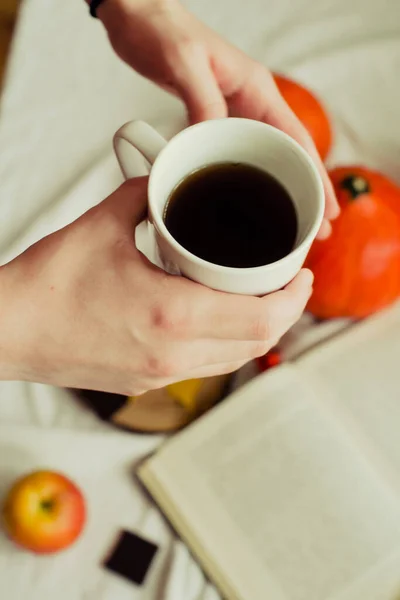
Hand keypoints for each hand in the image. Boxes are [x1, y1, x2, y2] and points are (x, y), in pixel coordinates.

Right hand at [0, 178, 312, 395]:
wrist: (9, 330)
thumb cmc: (48, 283)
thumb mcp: (104, 224)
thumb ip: (147, 194)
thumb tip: (167, 178)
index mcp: (171, 314)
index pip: (262, 318)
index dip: (294, 298)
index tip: (303, 274)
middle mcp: (173, 354)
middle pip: (258, 343)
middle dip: (285, 313)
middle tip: (289, 283)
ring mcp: (161, 375)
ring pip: (236, 360)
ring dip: (259, 331)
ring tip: (263, 299)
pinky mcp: (147, 382)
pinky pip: (208, 368)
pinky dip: (229, 345)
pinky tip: (222, 321)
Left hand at [98, 0, 338, 237]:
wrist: (137, 19)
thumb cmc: (162, 31)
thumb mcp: (184, 63)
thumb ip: (202, 100)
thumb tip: (215, 140)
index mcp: (256, 91)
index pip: (297, 139)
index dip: (315, 175)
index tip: (327, 207)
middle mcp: (250, 105)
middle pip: (289, 156)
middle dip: (306, 192)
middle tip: (317, 231)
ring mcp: (232, 115)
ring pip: (265, 160)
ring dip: (279, 191)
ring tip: (291, 226)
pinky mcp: (211, 122)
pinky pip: (236, 157)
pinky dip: (245, 182)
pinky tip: (245, 203)